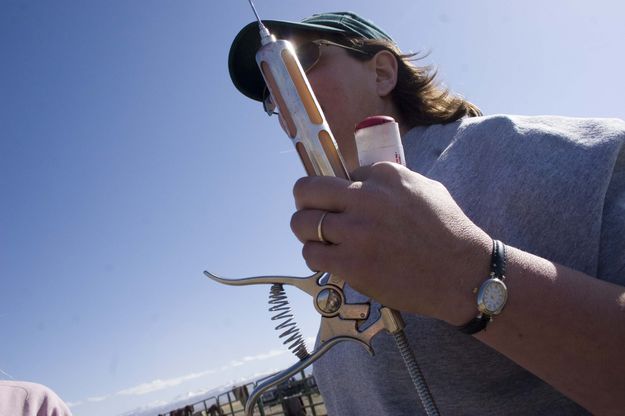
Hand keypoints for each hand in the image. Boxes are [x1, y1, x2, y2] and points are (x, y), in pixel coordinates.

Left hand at [290, 162, 491, 323]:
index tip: (339, 205)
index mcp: (384, 175)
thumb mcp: (425, 188)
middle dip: (304, 202)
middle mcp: (366, 198)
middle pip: (306, 190)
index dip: (336, 192)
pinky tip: (328, 259)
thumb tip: (358, 181)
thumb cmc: (450, 233)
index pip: (338, 174)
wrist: (463, 275)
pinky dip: (314, 256)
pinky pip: (311, 254)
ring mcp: (357, 231)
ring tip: (318, 240)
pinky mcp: (352, 263)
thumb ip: (389, 181)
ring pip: (302, 223)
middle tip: (311, 214)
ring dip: (305, 231)